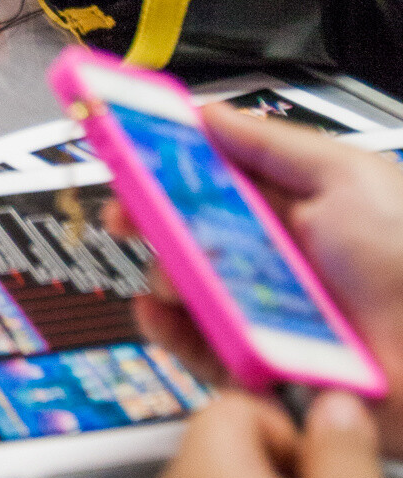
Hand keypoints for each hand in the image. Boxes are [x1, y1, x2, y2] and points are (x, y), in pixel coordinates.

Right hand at [114, 103, 402, 457]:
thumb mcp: (348, 177)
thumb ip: (273, 143)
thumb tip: (210, 115)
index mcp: (294, 204)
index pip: (214, 172)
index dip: (168, 160)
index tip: (129, 149)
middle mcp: (274, 255)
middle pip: (188, 228)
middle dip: (151, 216)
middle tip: (128, 211)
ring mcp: (262, 309)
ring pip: (186, 284)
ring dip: (166, 272)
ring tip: (175, 271)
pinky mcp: (257, 362)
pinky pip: (197, 346)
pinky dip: (170, 328)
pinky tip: (158, 311)